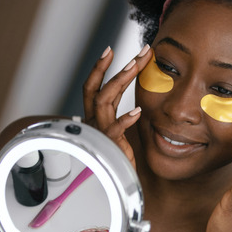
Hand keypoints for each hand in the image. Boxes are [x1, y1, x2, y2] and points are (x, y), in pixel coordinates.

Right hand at [82, 44, 152, 167]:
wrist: (116, 181)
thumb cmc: (119, 154)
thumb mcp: (118, 127)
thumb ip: (119, 110)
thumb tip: (133, 93)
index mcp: (95, 115)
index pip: (93, 86)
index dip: (99, 67)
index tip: (110, 49)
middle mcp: (93, 121)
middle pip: (97, 88)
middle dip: (114, 68)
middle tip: (138, 54)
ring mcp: (99, 132)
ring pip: (103, 100)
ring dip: (119, 81)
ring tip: (135, 67)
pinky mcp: (108, 145)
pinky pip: (113, 130)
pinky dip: (124, 119)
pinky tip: (137, 111)